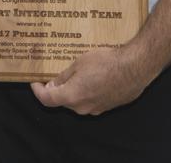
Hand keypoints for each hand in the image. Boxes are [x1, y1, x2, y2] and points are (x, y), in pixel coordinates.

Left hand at [31, 46, 153, 115]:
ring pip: (77, 101)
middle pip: (62, 101)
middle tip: (54, 74)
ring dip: (73, 89)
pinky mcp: (108, 106)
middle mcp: (83, 107)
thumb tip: (53, 84)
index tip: (34, 82)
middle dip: (56, 89)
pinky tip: (92, 77)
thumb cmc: (107, 62)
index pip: (47, 100)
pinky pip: (91, 100)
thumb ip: (64, 77)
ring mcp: (97, 109)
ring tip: (75, 72)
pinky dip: (87, 91)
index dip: (38, 91)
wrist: (135, 67)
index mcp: (72, 96)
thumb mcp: (79, 63)